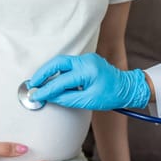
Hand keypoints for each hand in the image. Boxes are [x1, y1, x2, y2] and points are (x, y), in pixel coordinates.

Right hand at [27, 53, 150, 109]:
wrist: (128, 88)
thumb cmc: (112, 96)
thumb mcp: (89, 101)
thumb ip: (67, 99)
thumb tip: (50, 97)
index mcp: (88, 71)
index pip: (61, 81)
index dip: (46, 90)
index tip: (36, 95)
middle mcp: (86, 61)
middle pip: (57, 63)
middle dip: (43, 73)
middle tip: (33, 84)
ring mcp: (87, 59)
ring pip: (61, 62)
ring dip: (49, 71)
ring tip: (39, 83)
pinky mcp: (86, 61)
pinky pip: (68, 64)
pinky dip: (58, 71)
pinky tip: (52, 80)